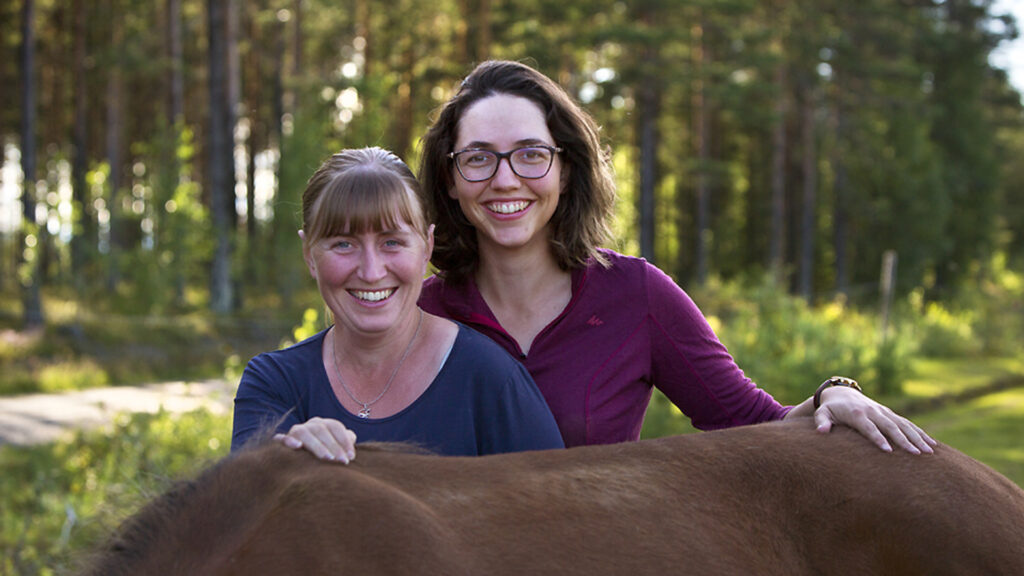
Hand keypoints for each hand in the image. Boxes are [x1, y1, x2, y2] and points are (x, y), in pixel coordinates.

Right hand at [274, 417, 357, 463]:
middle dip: (334, 446)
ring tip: (327, 458)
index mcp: (324, 424)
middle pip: (321, 430)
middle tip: (342, 461)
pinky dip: (289, 440)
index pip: (335, 427)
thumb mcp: (335, 447)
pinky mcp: (281, 441)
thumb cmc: (323, 454)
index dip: (344, 441)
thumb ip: (345, 440)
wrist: (299, 461)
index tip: (351, 457)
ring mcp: (295, 432)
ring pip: (304, 433)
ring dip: (317, 445)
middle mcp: (310, 425)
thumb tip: (352, 437)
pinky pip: (282, 438)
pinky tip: (297, 446)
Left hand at [814, 386, 936, 453]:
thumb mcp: (823, 413)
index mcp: (857, 414)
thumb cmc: (830, 409)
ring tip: (930, 452)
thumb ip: (821, 422)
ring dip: (917, 438)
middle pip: (891, 427)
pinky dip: (920, 433)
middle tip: (916, 455)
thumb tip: (821, 431)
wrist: (841, 393)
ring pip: (903, 425)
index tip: (889, 451)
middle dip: (904, 441)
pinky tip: (932, 444)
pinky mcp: (889, 413)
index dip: (878, 439)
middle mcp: (873, 412)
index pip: (869, 428)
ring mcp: (883, 412)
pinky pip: (907, 423)